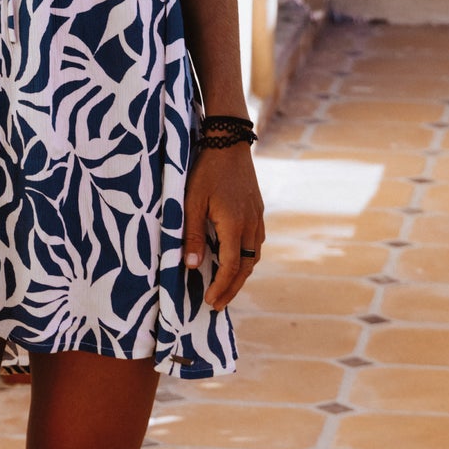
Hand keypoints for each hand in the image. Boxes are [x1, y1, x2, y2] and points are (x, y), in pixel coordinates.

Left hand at [182, 144, 264, 310]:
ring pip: (253, 256)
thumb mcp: (192, 202)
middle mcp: (250, 225)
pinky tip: (235, 261)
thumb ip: (193, 234)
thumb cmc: (206, 171)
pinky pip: (255, 243)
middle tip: (218, 305)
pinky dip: (246, 259)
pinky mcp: (257, 211)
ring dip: (241, 275)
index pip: (231, 267)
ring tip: (226, 288)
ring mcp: (256, 218)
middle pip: (246, 267)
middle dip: (232, 288)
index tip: (210, 302)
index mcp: (234, 225)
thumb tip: (193, 267)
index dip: (222, 287)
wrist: (230, 143)